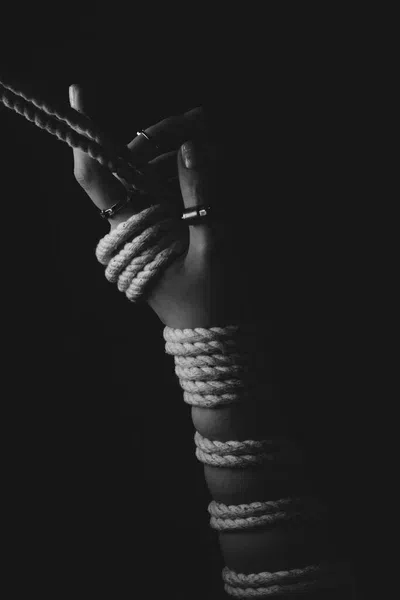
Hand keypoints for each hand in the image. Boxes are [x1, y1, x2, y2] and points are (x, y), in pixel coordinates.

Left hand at [70, 84, 266, 328]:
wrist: (215, 339)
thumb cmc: (212, 303)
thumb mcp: (214, 248)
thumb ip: (202, 197)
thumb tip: (192, 146)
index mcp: (131, 231)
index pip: (97, 176)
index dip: (86, 133)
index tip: (80, 93)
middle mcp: (131, 225)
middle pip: (128, 164)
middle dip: (158, 136)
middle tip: (198, 121)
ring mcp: (148, 227)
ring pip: (149, 174)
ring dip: (175, 153)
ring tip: (214, 145)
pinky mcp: (164, 231)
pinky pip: (166, 191)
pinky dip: (184, 173)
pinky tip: (210, 167)